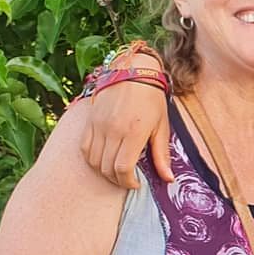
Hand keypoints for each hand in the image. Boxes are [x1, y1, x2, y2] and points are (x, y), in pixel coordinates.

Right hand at [79, 66, 172, 188]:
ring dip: (104, 171)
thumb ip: (162, 155)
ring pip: (94, 160)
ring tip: (117, 171)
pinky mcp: (89, 120)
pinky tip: (104, 159)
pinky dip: (93, 159)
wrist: (132, 70)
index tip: (135, 184)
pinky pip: (85, 148)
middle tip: (128, 180)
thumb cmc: (151, 98)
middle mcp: (112, 130)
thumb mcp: (162, 126)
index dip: (128, 182)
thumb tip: (168, 179)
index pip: (123, 168)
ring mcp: (98, 125)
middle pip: (107, 167)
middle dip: (118, 180)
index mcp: (133, 132)